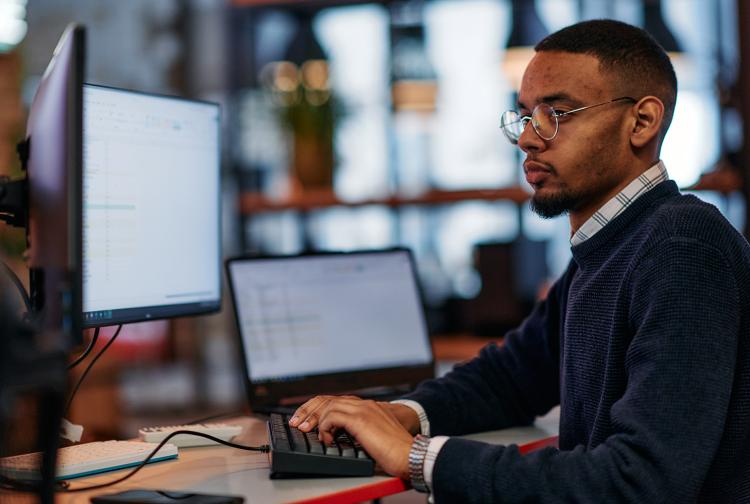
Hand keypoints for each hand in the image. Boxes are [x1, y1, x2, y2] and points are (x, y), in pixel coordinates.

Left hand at [289, 396, 414, 479]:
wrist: (411, 455)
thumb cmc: (396, 453)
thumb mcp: (373, 439)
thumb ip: (358, 434)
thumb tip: (337, 439)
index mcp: (368, 408)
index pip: (336, 400)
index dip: (317, 408)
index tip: (304, 419)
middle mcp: (365, 405)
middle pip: (328, 399)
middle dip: (308, 410)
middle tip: (297, 423)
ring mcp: (363, 410)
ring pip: (328, 405)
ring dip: (314, 419)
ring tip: (307, 432)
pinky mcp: (361, 419)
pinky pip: (333, 416)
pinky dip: (325, 427)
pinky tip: (326, 438)